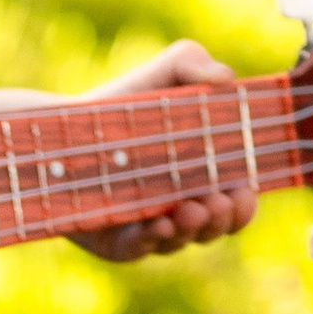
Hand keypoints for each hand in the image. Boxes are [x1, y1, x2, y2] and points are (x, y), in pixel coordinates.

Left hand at [65, 37, 258, 263]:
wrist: (67, 127)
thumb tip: (225, 77)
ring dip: (193, 228)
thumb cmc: (128, 102)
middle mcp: (184, 208)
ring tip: (191, 209)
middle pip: (216, 227)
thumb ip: (194, 64)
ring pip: (182, 240)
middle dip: (224, 218)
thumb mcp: (164, 74)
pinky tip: (160, 225)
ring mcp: (152, 228)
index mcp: (207, 177)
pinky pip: (141, 249)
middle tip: (220, 200)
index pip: (238, 202)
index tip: (245, 189)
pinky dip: (154, 239)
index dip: (245, 202)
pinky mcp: (118, 240)